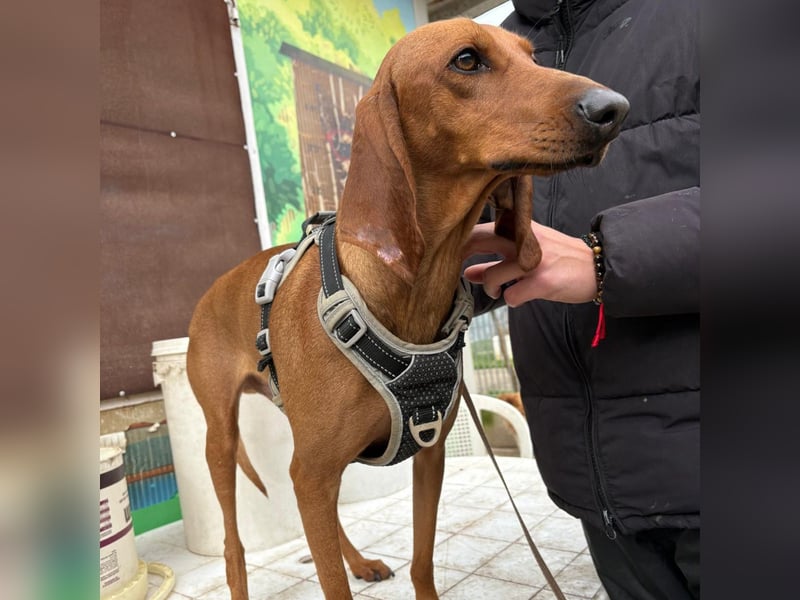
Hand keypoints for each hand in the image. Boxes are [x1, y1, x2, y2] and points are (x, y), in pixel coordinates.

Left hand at [463, 222, 596, 306]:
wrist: (597, 267)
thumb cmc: (560, 259)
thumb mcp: (529, 252)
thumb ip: (498, 259)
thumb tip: (467, 271)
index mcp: (521, 228)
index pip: (482, 226)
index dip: (461, 240)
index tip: (450, 253)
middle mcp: (525, 241)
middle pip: (480, 240)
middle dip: (463, 255)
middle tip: (460, 270)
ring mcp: (533, 261)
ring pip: (492, 274)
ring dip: (489, 287)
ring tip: (496, 291)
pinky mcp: (542, 282)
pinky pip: (511, 296)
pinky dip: (512, 300)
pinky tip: (519, 298)